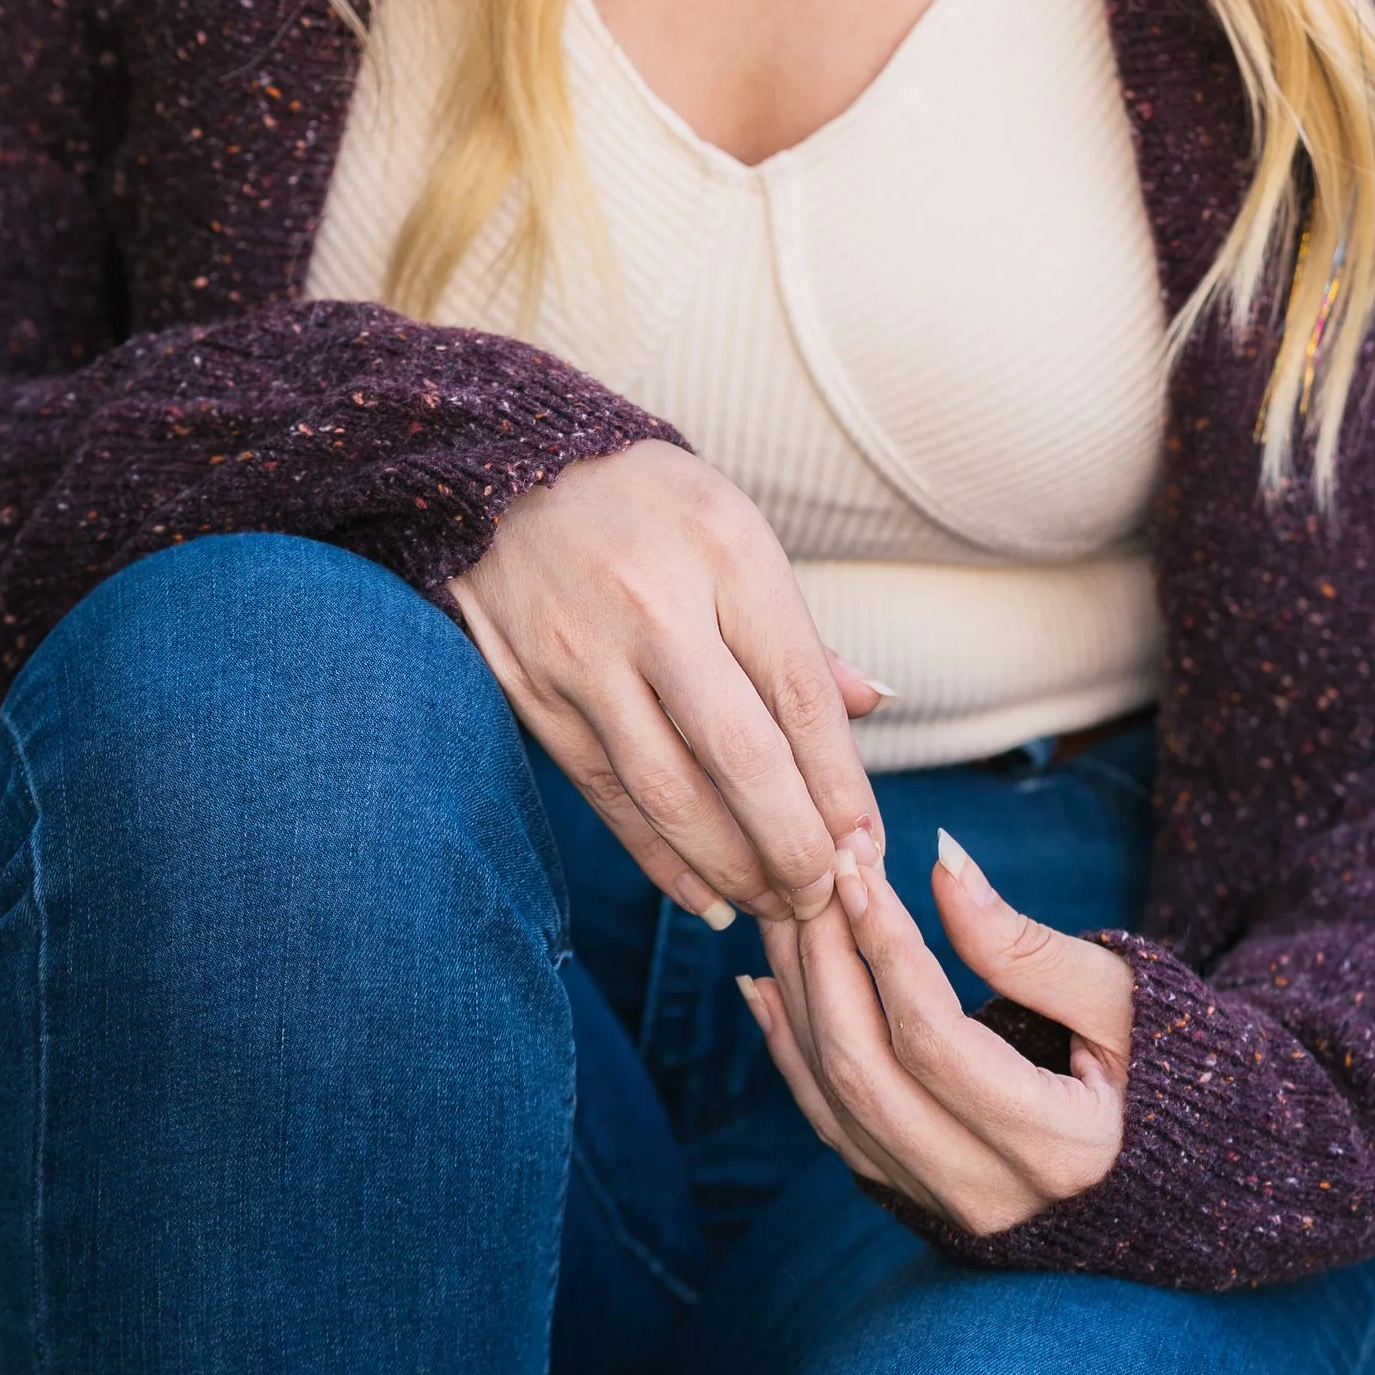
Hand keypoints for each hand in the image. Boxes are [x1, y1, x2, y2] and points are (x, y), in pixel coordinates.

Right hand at [451, 441, 889, 925]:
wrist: (500, 469)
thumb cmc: (645, 506)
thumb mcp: (732, 530)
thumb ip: (795, 629)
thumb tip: (875, 705)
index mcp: (726, 549)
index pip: (799, 691)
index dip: (839, 783)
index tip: (866, 847)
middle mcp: (656, 603)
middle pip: (741, 754)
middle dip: (792, 845)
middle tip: (826, 897)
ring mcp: (586, 652)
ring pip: (670, 790)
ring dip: (731, 865)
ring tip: (773, 904)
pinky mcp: (535, 692)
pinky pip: (607, 794)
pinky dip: (658, 855)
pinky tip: (700, 893)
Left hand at [741, 824, 1132, 1231]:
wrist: (1187, 1172)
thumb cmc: (1167, 1067)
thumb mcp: (1122, 998)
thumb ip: (1027, 943)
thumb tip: (943, 861)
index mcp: (1061, 1148)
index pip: (935, 1040)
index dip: (886, 949)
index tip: (857, 867)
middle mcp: (994, 1197)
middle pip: (867, 1072)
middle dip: (825, 963)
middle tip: (812, 872)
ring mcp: (948, 1211)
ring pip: (836, 1102)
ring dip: (797, 999)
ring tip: (783, 909)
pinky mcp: (919, 1203)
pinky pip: (832, 1128)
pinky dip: (789, 1053)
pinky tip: (767, 985)